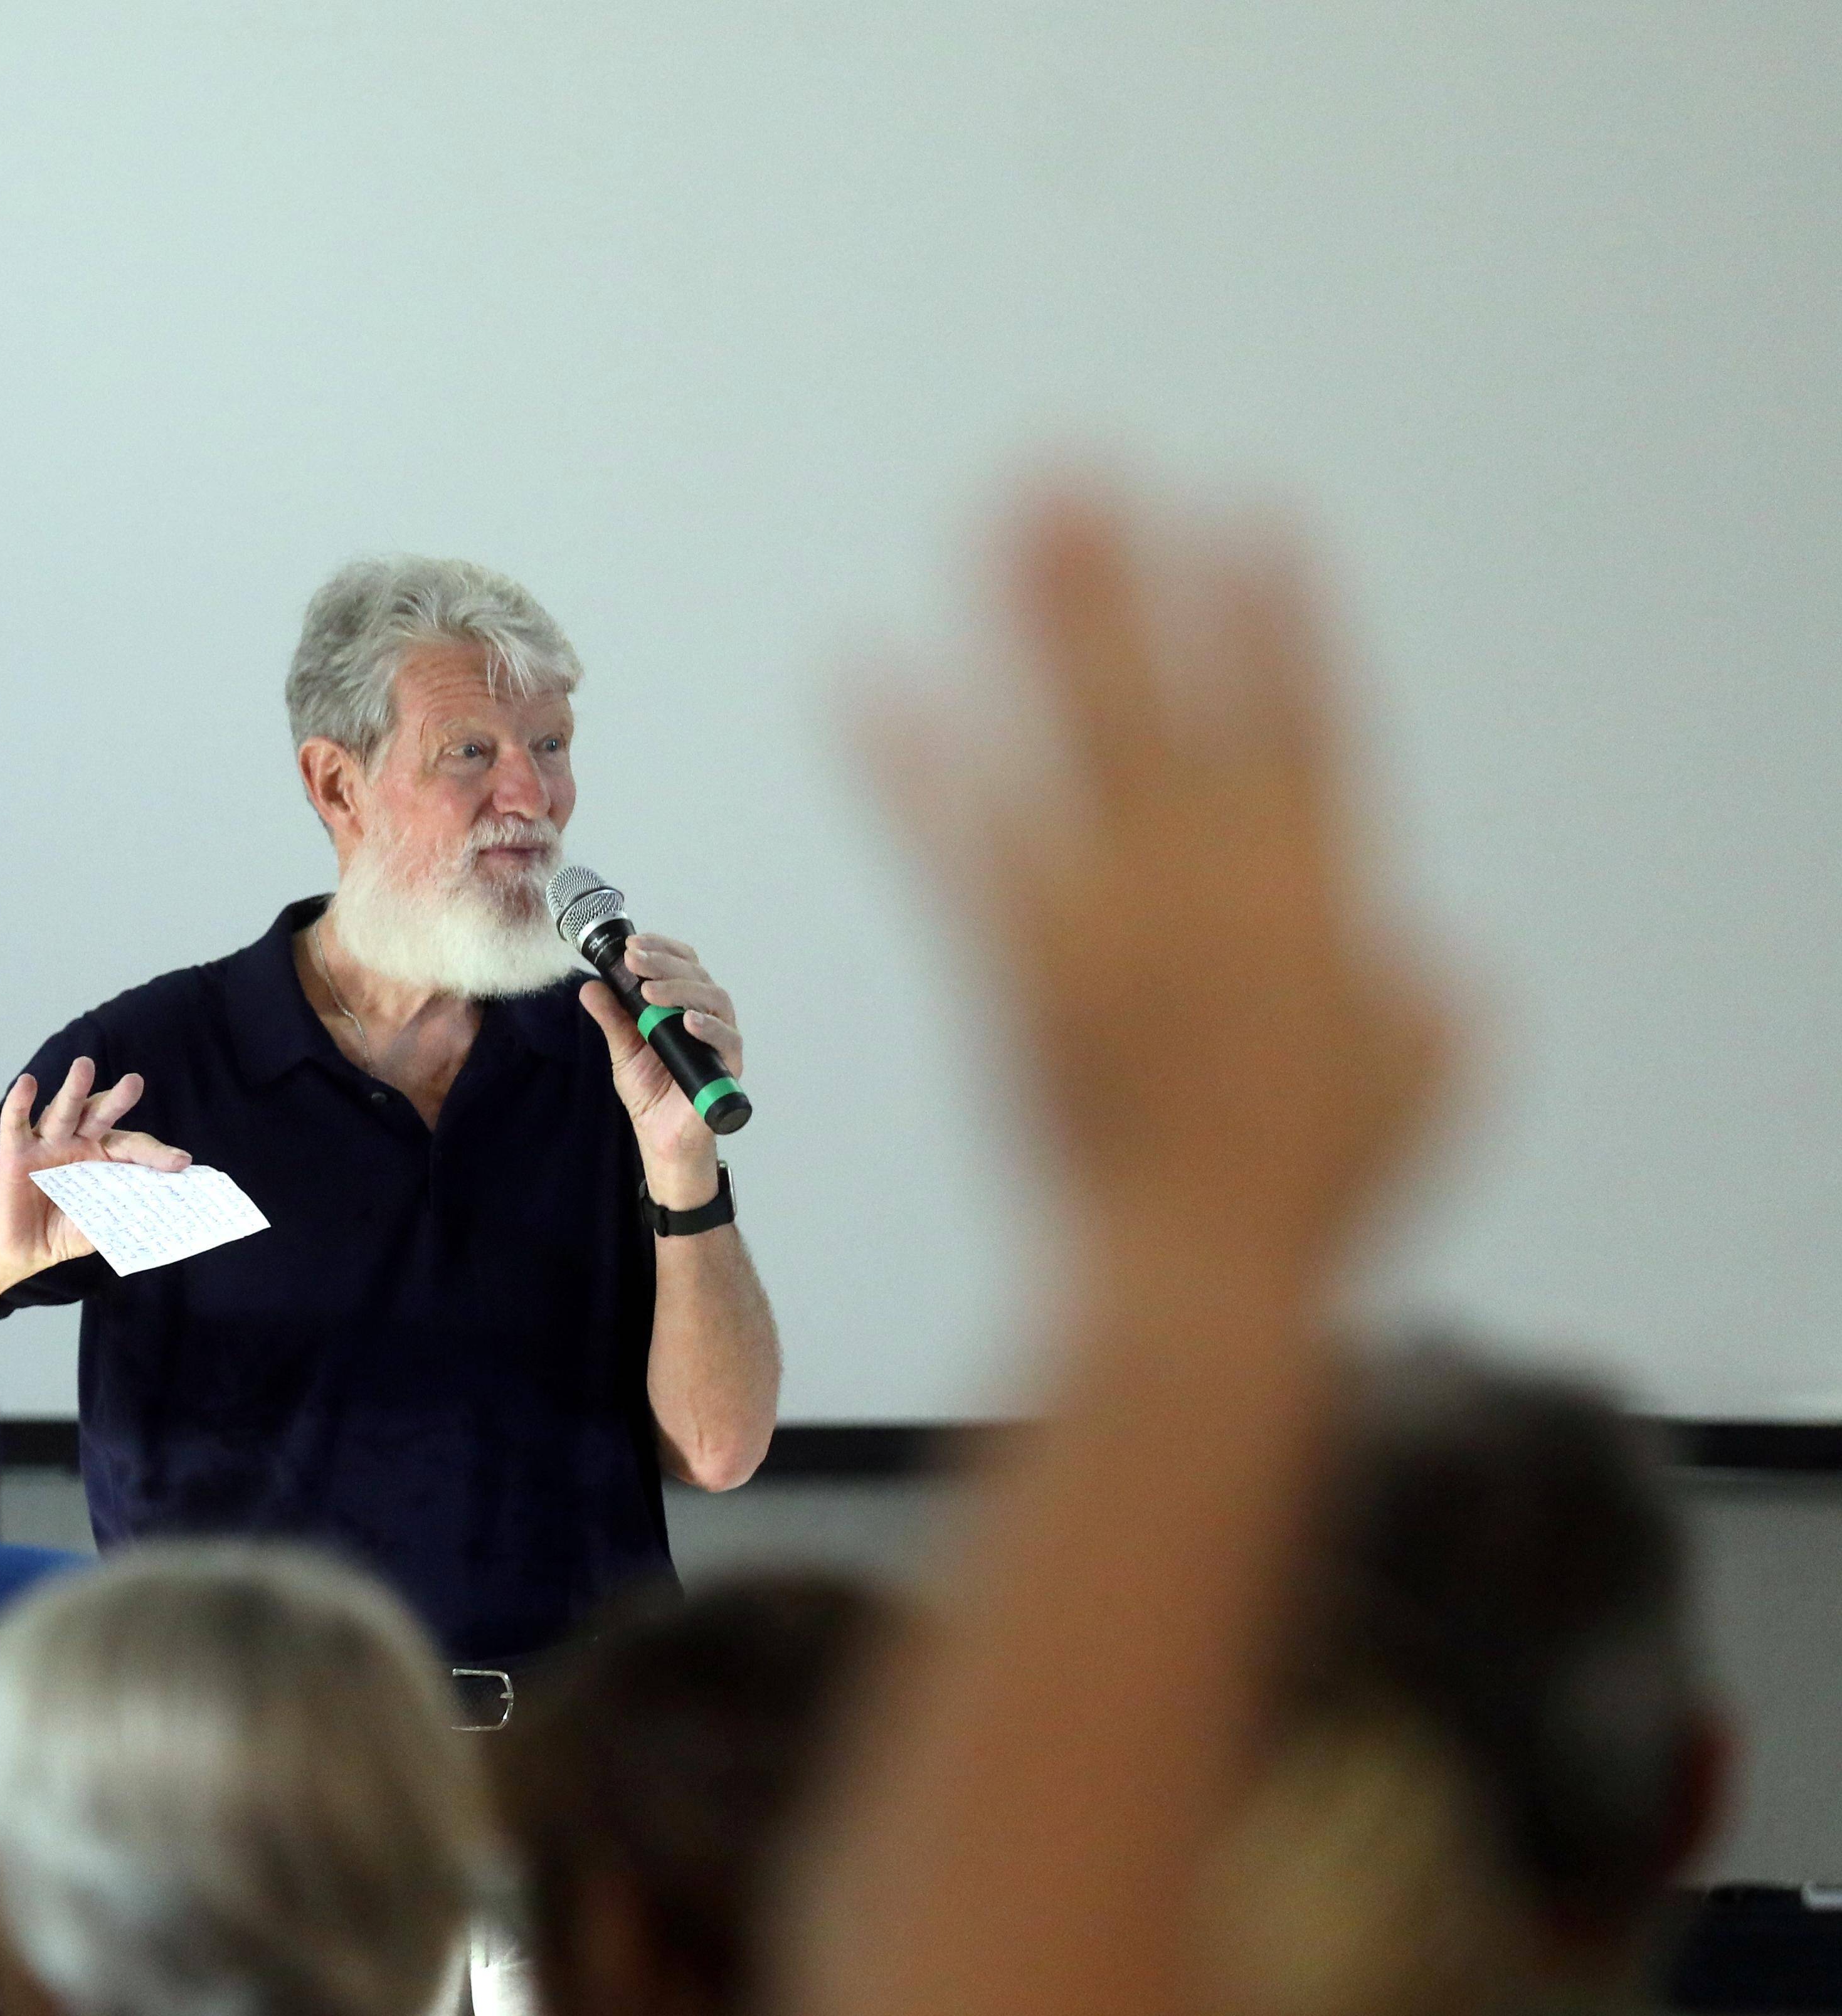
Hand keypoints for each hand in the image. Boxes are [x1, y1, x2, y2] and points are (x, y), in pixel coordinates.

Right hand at [0, 1055, 191, 1277]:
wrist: (24, 1249)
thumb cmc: (64, 1232)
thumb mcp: (99, 1226)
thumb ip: (121, 1217)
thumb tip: (157, 1217)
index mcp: (102, 1158)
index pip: (131, 1147)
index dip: (155, 1154)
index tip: (181, 1162)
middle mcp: (77, 1143)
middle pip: (99, 1115)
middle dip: (116, 1100)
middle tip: (134, 1083)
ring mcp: (46, 1144)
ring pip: (62, 1111)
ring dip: (73, 1089)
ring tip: (84, 1065)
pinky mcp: (15, 1152)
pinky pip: (15, 1123)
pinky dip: (19, 1103)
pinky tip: (28, 1083)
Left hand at [579, 936, 742, 1206]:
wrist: (661, 1138)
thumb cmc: (651, 1091)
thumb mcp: (623, 1049)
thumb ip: (611, 1017)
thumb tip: (589, 986)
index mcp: (684, 1004)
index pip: (681, 963)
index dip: (660, 949)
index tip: (632, 945)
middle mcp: (707, 1016)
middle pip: (697, 975)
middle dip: (664, 963)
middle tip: (635, 961)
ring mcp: (720, 1039)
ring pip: (714, 999)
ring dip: (681, 989)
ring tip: (650, 991)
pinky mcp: (728, 1066)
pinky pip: (728, 1040)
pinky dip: (708, 1027)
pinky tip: (686, 1020)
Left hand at [869, 487, 1452, 1275]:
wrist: (1199, 1272)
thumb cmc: (1315, 1199)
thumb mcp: (1415, 1084)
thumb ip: (1420, 1001)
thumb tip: (1424, 956)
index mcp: (1318, 900)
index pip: (1303, 728)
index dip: (1277, 622)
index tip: (1255, 515)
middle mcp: (1214, 884)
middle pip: (1170, 705)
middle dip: (1128, 588)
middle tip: (1079, 471)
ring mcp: (1113, 917)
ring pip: (1074, 741)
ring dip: (1040, 626)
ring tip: (1003, 520)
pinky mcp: (1020, 963)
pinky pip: (959, 841)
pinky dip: (912, 760)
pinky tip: (863, 678)